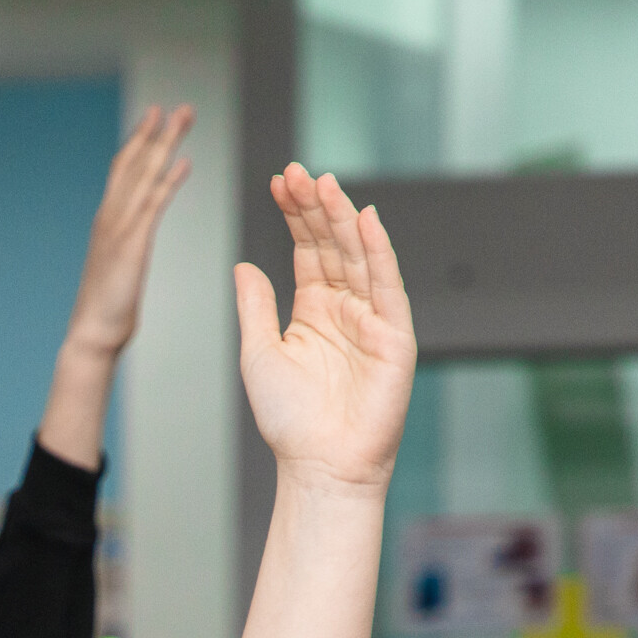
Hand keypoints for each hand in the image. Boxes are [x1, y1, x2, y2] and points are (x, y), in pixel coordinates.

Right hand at [38, 107, 194, 468]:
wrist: (92, 336)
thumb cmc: (105, 314)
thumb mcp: (117, 273)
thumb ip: (123, 253)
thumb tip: (129, 250)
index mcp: (108, 223)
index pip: (123, 173)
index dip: (139, 144)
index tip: (155, 120)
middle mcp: (110, 217)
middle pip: (133, 163)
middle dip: (155, 133)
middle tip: (177, 107)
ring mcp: (118, 228)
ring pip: (143, 175)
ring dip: (165, 144)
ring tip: (183, 117)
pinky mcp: (131, 243)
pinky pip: (153, 203)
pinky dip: (168, 180)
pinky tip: (185, 163)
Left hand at [233, 166, 415, 493]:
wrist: (319, 465)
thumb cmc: (290, 421)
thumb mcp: (259, 354)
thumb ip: (255, 307)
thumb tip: (243, 265)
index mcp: (314, 309)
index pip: (308, 249)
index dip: (294, 214)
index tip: (278, 180)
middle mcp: (346, 308)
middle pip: (333, 244)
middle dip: (315, 207)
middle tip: (297, 172)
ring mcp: (372, 319)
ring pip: (359, 256)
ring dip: (343, 218)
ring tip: (323, 183)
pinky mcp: (395, 336)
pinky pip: (387, 286)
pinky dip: (378, 252)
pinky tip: (365, 219)